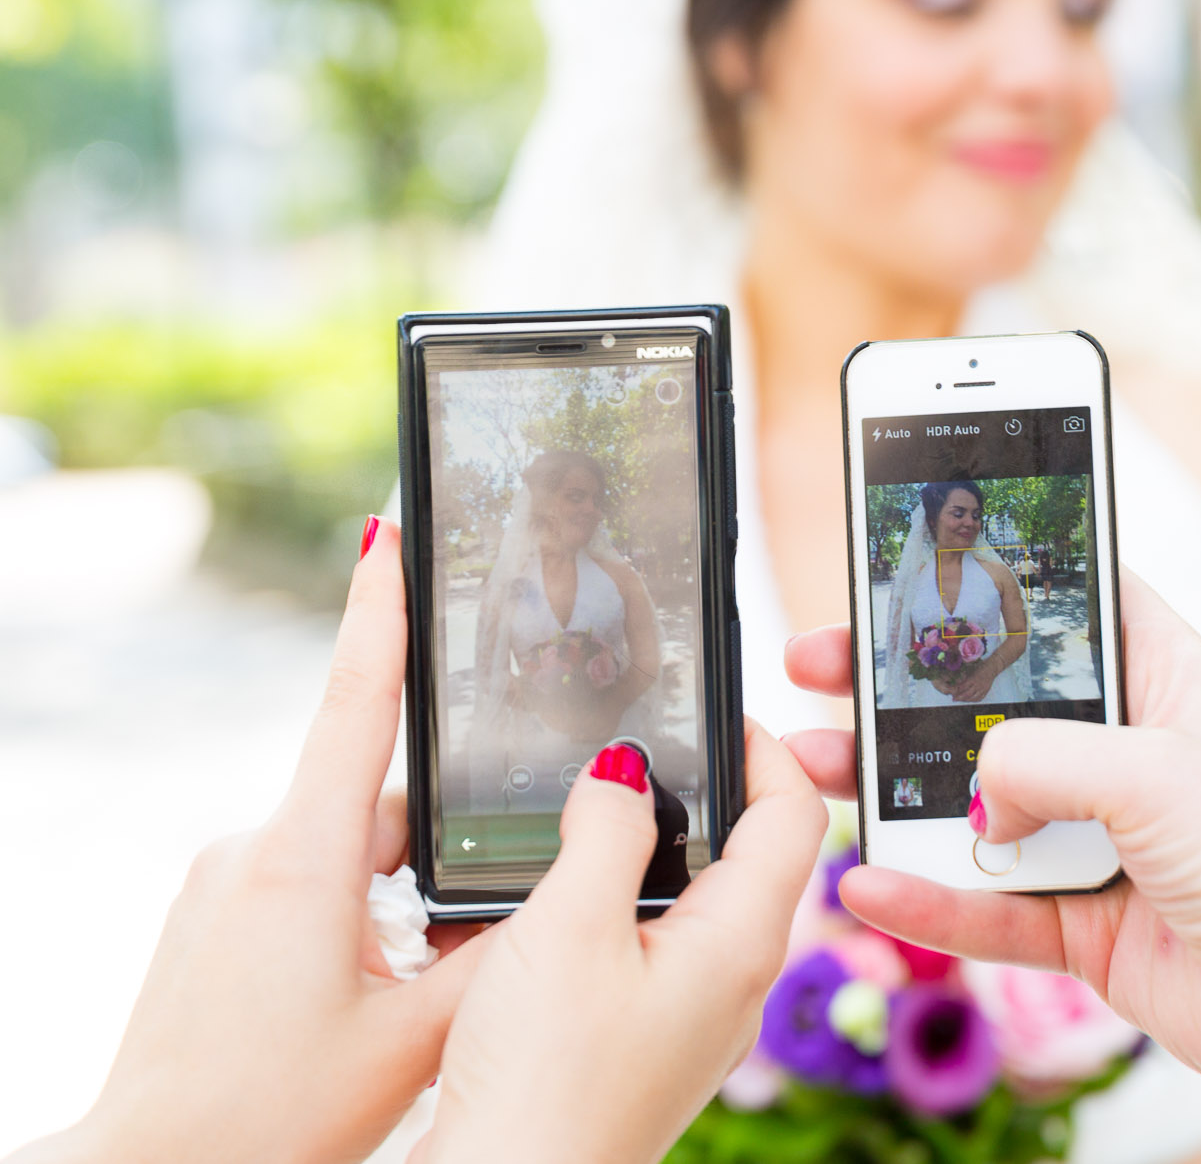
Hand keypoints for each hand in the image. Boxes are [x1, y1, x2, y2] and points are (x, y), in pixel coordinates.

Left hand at [14, 521, 489, 1163]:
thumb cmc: (268, 1120)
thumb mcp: (415, 1039)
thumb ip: (499, 952)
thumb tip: (560, 896)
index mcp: (303, 862)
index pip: (353, 703)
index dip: (380, 608)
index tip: (390, 526)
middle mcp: (253, 851)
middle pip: (379, 801)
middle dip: (438, 847)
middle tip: (460, 929)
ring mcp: (224, 881)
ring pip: (349, 850)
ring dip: (394, 897)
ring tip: (398, 995)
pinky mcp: (211, 915)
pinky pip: (306, 882)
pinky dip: (352, 918)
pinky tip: (357, 997)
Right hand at [417, 723, 825, 1163]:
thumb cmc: (544, 1085)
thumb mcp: (569, 930)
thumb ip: (604, 833)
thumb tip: (623, 769)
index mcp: (741, 944)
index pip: (794, 815)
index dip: (766, 746)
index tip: (715, 703)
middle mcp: (734, 980)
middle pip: (752, 852)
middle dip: (710, 785)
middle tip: (651, 736)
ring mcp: (693, 1015)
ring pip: (699, 898)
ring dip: (661, 841)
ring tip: (598, 796)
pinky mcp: (648, 1040)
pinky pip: (657, 944)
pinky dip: (624, 898)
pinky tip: (565, 889)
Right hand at [780, 576, 1200, 1120]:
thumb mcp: (1149, 767)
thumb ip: (1036, 757)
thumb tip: (978, 797)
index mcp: (1165, 683)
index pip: (1074, 607)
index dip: (997, 584)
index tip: (914, 569)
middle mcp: (1129, 757)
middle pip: (996, 706)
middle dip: (904, 689)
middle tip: (824, 666)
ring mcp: (1104, 843)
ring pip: (973, 808)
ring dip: (892, 792)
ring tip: (810, 769)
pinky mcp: (1087, 927)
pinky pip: (988, 908)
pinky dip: (926, 899)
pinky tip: (865, 884)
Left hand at [948, 663, 994, 702]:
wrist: (992, 668)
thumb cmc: (980, 667)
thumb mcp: (970, 670)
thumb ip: (964, 678)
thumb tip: (956, 683)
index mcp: (973, 678)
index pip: (963, 687)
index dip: (957, 690)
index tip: (951, 692)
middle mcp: (978, 685)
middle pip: (967, 694)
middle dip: (959, 698)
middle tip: (954, 699)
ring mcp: (983, 689)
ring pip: (973, 698)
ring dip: (966, 700)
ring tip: (961, 699)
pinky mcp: (986, 691)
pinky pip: (979, 698)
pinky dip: (974, 700)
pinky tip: (969, 700)